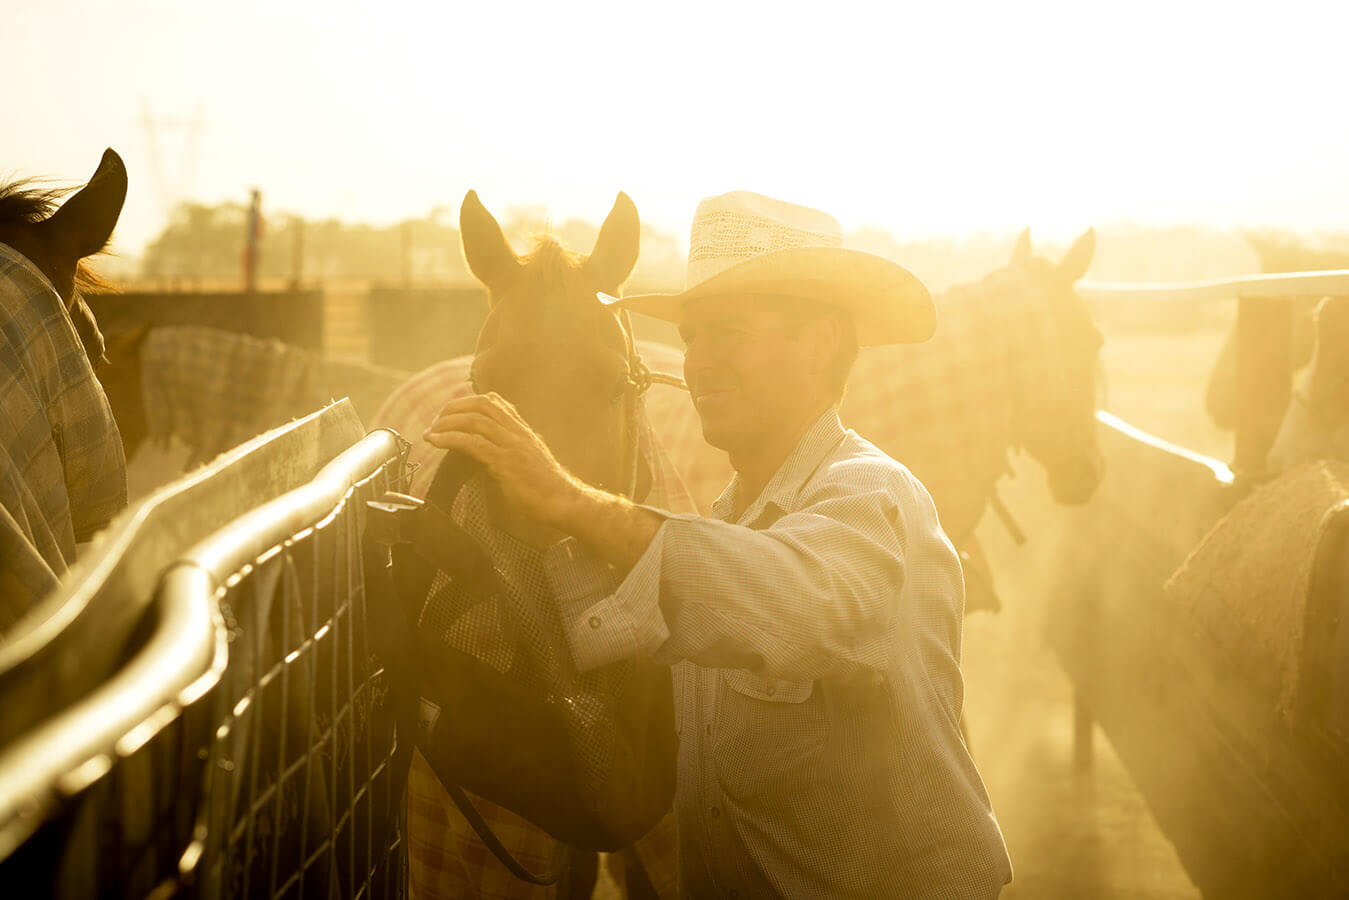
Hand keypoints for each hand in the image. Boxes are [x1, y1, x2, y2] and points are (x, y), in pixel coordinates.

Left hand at [423, 393, 579, 529]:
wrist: (562, 501)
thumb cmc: (544, 486)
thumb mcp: (526, 460)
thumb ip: (508, 450)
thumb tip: (482, 451)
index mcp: (522, 430)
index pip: (493, 401)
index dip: (467, 402)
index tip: (449, 414)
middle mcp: (517, 432)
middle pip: (481, 404)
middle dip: (453, 408)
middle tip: (435, 422)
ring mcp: (512, 445)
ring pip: (475, 421)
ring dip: (447, 423)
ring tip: (431, 432)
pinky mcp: (506, 462)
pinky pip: (474, 443)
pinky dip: (450, 439)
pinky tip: (437, 442)